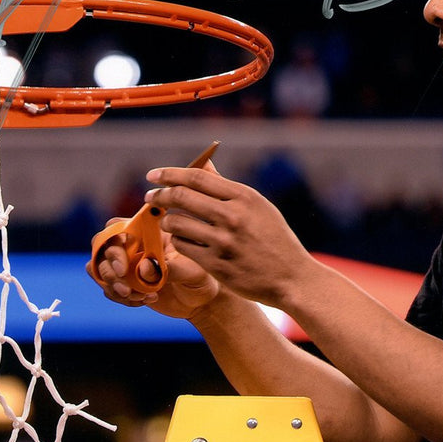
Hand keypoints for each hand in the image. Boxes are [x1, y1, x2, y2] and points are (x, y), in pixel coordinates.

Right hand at [86, 223, 219, 318]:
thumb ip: (168, 267)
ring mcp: (128, 265)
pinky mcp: (126, 284)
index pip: (118, 225)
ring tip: (138, 295)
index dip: (112, 239)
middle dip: (110, 267)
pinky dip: (121, 297)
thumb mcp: (191, 270)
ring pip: (101, 269)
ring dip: (113, 285)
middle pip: (103, 247)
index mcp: (150, 232)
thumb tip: (143, 268)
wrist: (201, 300)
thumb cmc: (201, 276)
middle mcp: (135, 245)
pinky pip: (109, 289)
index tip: (125, 262)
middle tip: (125, 282)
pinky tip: (144, 300)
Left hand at [144, 167, 316, 307]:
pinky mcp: (216, 265)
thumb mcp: (257, 206)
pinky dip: (177, 241)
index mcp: (244, 197)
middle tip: (151, 196)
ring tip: (168, 221)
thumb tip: (204, 164)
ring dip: (166, 221)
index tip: (154, 175)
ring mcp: (223, 242)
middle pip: (181, 197)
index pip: (196, 177)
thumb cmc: (273, 238)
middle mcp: (232, 217)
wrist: (291, 277)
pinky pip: (182, 247)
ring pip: (176, 224)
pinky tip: (181, 240)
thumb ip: (226, 187)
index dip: (170, 174)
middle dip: (159, 195)